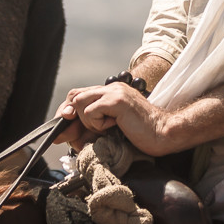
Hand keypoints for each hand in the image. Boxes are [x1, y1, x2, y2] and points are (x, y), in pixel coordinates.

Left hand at [54, 83, 176, 156]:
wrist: (162, 134)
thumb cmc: (140, 135)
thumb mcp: (108, 129)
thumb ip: (88, 127)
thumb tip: (62, 135)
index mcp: (111, 92)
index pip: (79, 94)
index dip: (69, 111)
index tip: (66, 129)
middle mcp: (112, 87)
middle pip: (75, 95)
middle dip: (70, 116)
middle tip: (79, 133)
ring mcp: (114, 92)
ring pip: (80, 102)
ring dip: (88, 121)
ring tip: (106, 127)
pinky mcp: (117, 101)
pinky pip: (91, 112)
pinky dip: (97, 124)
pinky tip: (114, 126)